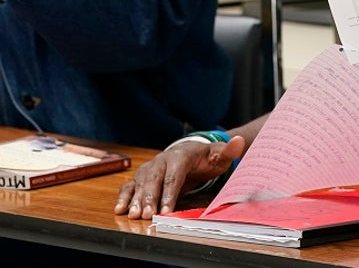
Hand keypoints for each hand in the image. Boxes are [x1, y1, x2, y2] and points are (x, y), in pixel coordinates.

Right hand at [114, 135, 245, 219]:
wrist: (190, 151)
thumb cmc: (205, 158)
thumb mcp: (219, 156)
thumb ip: (228, 152)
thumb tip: (239, 142)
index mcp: (180, 156)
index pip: (174, 176)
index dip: (169, 193)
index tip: (167, 208)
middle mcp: (161, 161)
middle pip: (154, 180)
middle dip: (149, 198)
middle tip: (146, 215)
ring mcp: (150, 168)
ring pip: (140, 184)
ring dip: (135, 200)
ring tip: (133, 214)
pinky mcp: (142, 176)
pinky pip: (130, 185)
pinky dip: (124, 196)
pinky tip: (120, 208)